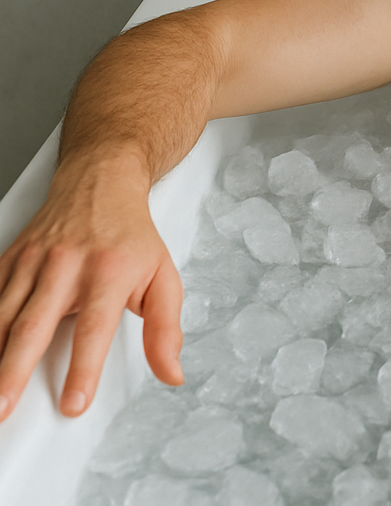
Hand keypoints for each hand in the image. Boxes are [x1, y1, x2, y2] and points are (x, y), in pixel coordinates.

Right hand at [0, 166, 182, 420]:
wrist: (101, 183)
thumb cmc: (132, 237)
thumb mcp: (164, 278)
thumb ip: (165, 330)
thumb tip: (171, 373)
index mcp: (109, 274)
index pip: (95, 329)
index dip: (83, 369)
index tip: (74, 403)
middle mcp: (66, 267)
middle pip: (34, 327)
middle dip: (14, 372)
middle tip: (4, 410)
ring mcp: (32, 263)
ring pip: (2, 315)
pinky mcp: (9, 259)